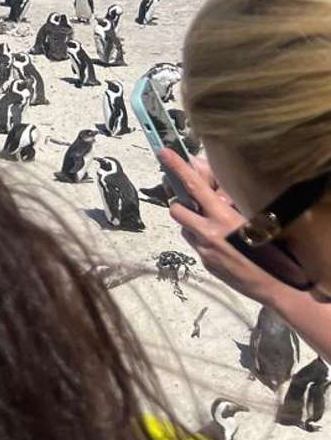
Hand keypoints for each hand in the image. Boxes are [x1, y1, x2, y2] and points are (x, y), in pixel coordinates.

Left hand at [161, 148, 289, 304]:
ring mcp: (203, 250)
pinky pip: (196, 245)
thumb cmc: (274, 251)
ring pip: (185, 229)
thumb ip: (232, 204)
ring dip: (192, 223)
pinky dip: (203, 239)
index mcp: (222, 218)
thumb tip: (218, 191)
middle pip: (177, 209)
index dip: (178, 167)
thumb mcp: (257, 220)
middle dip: (181, 204)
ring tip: (213, 225)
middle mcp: (207, 233)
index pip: (194, 186)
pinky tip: (223, 244)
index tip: (163, 152)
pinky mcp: (205, 263)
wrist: (276, 287)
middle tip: (193, 203)